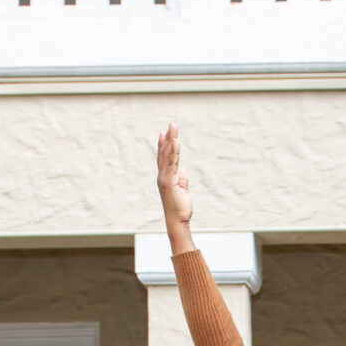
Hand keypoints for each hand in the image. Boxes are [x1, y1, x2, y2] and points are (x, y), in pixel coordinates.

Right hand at [155, 123, 194, 249]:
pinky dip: (174, 152)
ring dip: (171, 141)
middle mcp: (162, 176)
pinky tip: (175, 142)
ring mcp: (165, 178)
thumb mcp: (182, 189)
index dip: (163, 145)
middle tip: (171, 124)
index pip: (164, 158)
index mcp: (165, 177)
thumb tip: (182, 169)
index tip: (164, 133)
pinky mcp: (169, 182)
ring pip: (168, 156)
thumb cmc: (180, 208)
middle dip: (168, 138)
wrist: (177, 221)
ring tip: (173, 128)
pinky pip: (172, 164)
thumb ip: (181, 177)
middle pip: (164, 153)